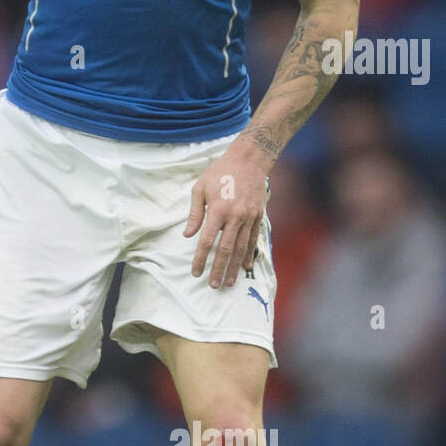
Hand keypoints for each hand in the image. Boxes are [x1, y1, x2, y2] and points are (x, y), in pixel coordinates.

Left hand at [184, 139, 269, 287]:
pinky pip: (253, 240)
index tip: (196, 272)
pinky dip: (248, 255)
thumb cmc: (220, 172)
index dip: (200, 259)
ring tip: (228, 282)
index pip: (206, 241)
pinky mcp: (258, 216)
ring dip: (233, 267)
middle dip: (218, 269)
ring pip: (241, 248)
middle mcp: (235, 216)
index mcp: (218, 210)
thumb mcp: (200, 189)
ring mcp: (249, 217)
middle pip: (225, 249)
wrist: (249, 160)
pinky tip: (245, 267)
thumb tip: (187, 235)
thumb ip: (195, 214)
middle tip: (213, 285)